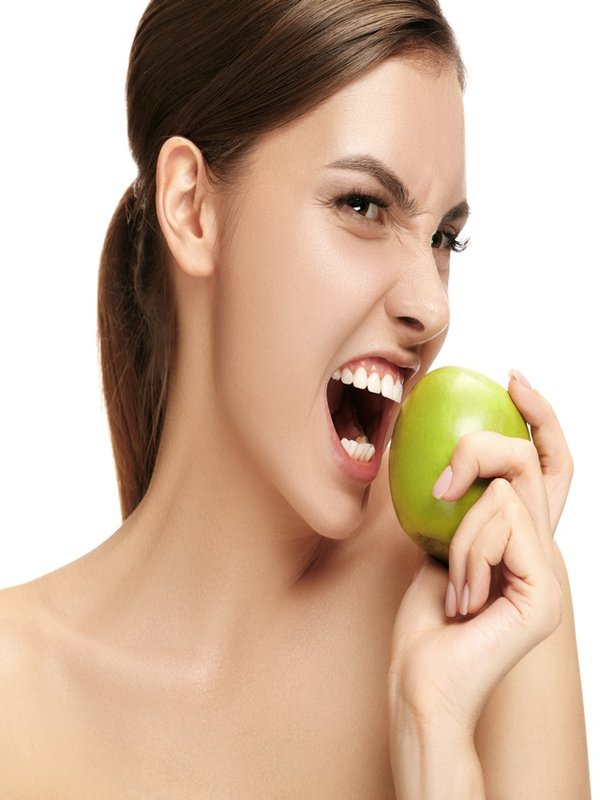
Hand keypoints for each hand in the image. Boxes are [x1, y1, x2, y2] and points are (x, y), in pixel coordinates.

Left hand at [388, 371, 570, 735]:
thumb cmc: (424, 621)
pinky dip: (465, 552)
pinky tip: (462, 599)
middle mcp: (545, 552)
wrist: (422, 682)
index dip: (541, 418)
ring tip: (452, 584)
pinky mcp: (544, 590)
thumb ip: (456, 504)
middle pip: (534, 462)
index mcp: (524, 541)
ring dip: (457, 531)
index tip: (511, 378)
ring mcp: (550, 573)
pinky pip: (498, 524)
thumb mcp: (436, 543)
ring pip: (504, 492)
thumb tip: (446, 454)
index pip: (550, 467)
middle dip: (482, 451)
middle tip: (440, 486)